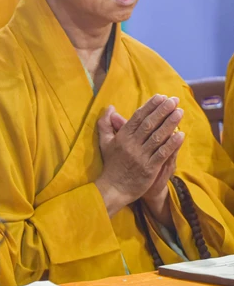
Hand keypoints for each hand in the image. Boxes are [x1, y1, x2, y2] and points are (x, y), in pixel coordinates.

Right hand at [95, 94, 184, 216]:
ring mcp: (140, 157)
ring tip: (180, 112)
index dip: (150, 106)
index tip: (161, 97)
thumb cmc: (112, 164)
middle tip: (174, 100)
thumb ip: (105, 124)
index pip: (138, 117)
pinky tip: (181, 135)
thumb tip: (109, 107)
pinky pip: (162, 154)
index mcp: (122, 137)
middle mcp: (131, 145)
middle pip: (149, 124)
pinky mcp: (149, 169)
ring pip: (157, 137)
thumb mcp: (105, 142)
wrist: (113, 188)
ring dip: (170, 124)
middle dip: (162, 111)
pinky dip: (172, 144)